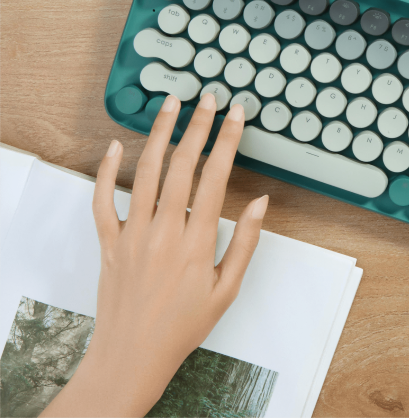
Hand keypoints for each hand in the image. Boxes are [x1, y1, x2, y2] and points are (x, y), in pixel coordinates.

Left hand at [41, 94, 267, 417]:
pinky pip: (102, 199)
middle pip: (181, 165)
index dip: (227, 140)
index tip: (235, 115)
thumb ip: (245, 242)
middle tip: (207, 98)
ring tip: (170, 105)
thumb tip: (260, 202)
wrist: (132, 356)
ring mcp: (132, 234)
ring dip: (158, 134)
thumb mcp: (227, 290)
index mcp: (196, 242)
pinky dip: (107, 170)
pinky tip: (115, 145)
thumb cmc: (183, 325)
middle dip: (197, 126)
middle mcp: (164, 231)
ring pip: (144, 172)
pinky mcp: (109, 241)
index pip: (215, 177)